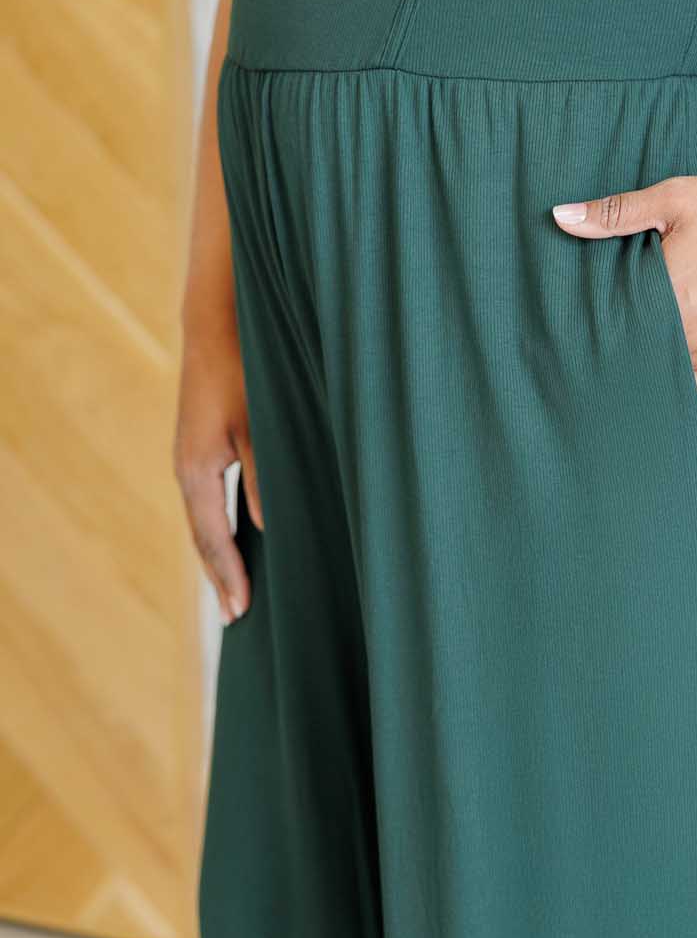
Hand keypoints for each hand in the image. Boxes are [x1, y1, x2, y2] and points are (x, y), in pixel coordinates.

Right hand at [172, 315, 262, 624]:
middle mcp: (187, 468)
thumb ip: (264, 478)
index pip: (212, 539)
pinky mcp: (201, 441)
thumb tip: (267, 528)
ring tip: (236, 586)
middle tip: (236, 615)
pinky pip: (209, 497)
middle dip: (220, 575)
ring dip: (220, 552)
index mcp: (197, 471)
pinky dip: (221, 524)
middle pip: (203, 536)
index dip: (228, 577)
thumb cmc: (246, 370)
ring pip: (205, 517)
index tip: (240, 612)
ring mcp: (191, 455)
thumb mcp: (261, 426)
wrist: (217, 322)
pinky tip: (239, 532)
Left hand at [552, 174, 696, 388]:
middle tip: (572, 347)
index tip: (558, 324)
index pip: (602, 323)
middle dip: (603, 347)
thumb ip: (615, 213)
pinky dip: (667, 381)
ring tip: (607, 361)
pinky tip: (649, 377)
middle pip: (626, 352)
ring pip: (655, 374)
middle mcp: (684, 333)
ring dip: (634, 365)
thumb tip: (561, 217)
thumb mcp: (675, 199)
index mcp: (663, 295)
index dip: (579, 324)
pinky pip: (689, 383)